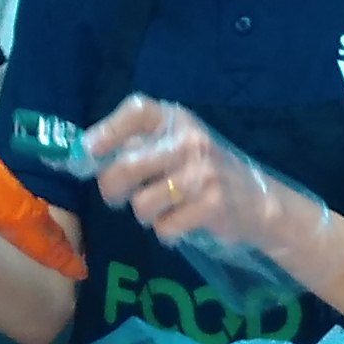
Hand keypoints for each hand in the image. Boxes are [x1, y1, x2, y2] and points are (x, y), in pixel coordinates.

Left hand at [86, 96, 337, 279]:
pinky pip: (164, 227)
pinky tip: (182, 223)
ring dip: (144, 215)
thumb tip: (84, 154)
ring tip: (162, 209)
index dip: (107, 130)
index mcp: (177, 120)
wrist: (259, 202)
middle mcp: (189, 141)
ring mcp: (202, 173)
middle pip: (125, 166)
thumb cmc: (205, 172)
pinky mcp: (210, 205)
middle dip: (111, 189)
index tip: (88, 150)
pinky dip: (167, 232)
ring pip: (141, 204)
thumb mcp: (178, 147)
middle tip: (117, 196)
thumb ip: (139, 147)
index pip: (137, 110)